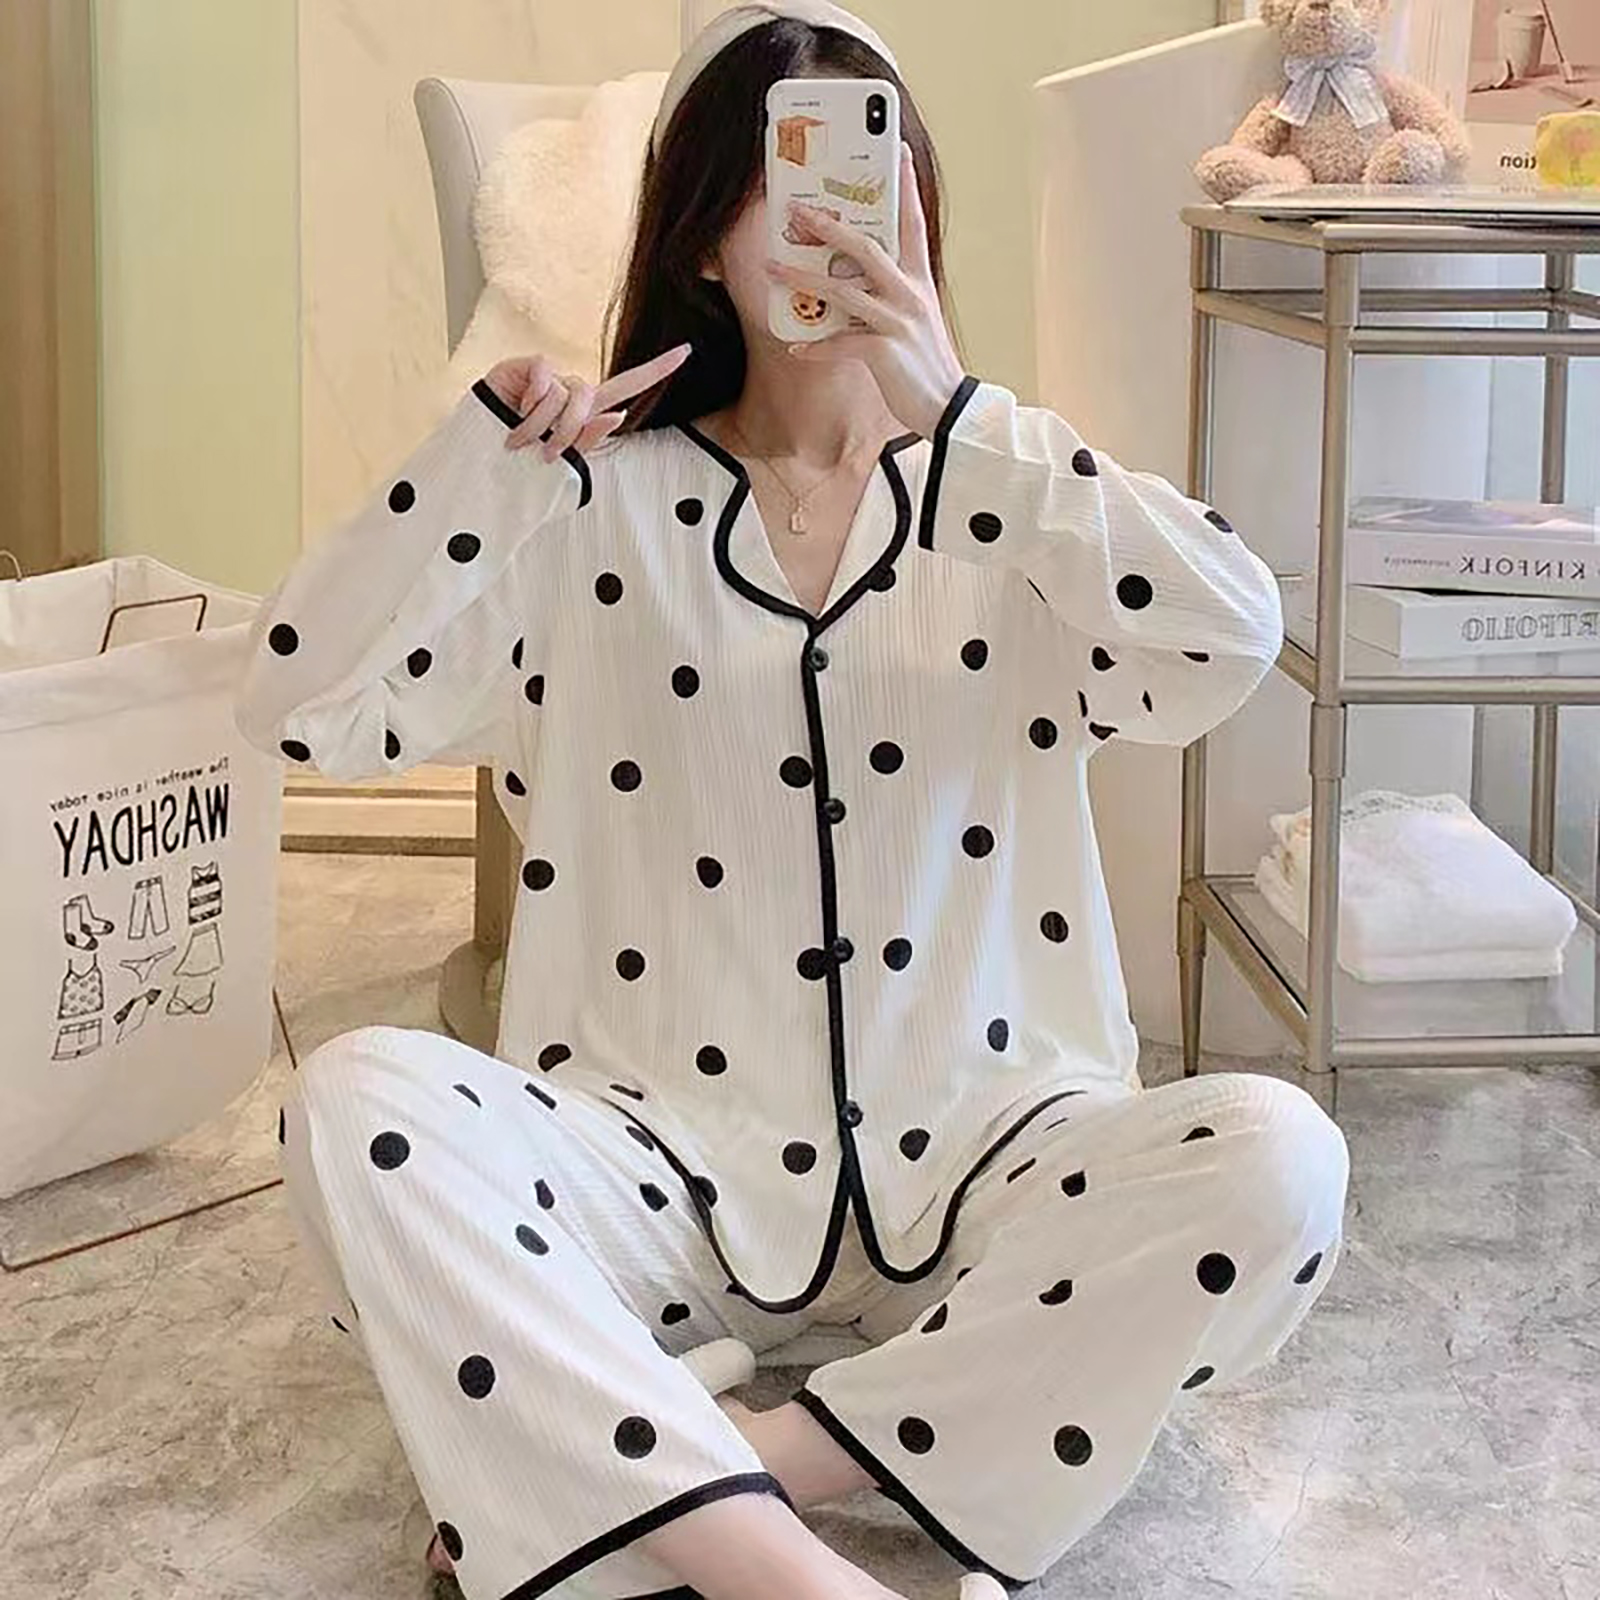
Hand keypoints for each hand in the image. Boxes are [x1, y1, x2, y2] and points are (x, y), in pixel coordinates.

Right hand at [484, 344, 692, 458]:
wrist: (479, 465)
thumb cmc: (520, 469)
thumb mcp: (562, 464)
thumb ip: (590, 440)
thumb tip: (620, 414)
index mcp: (586, 412)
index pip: (627, 387)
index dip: (656, 370)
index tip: (687, 350)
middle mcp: (570, 390)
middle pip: (591, 397)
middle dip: (570, 430)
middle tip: (546, 454)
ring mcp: (548, 377)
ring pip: (566, 393)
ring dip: (542, 425)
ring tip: (519, 441)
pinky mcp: (525, 367)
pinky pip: (544, 378)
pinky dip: (530, 405)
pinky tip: (512, 415)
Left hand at [764, 142, 964, 439]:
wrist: (948, 408)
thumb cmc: (925, 365)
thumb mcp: (914, 321)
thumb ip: (887, 298)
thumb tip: (849, 285)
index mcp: (918, 281)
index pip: (911, 223)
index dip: (904, 185)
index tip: (895, 149)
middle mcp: (908, 294)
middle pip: (864, 247)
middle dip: (827, 226)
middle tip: (795, 210)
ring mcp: (897, 321)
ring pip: (843, 290)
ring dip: (803, 278)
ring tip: (772, 268)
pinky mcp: (885, 351)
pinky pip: (841, 343)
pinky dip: (816, 346)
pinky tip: (795, 347)